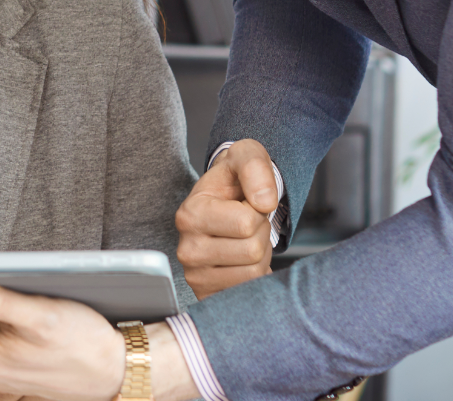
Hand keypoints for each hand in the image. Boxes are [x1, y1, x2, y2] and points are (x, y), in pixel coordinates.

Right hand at [176, 138, 277, 298]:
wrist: (225, 202)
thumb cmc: (234, 181)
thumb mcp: (246, 157)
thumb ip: (255, 168)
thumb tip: (264, 202)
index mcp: (190, 214)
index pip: (247, 223)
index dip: (259, 211)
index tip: (246, 203)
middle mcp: (187, 250)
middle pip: (252, 250)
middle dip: (261, 234)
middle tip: (247, 223)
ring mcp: (196, 277)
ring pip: (254, 273)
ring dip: (260, 255)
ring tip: (243, 239)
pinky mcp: (208, 295)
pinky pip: (249, 291)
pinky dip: (254, 275)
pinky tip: (240, 260)